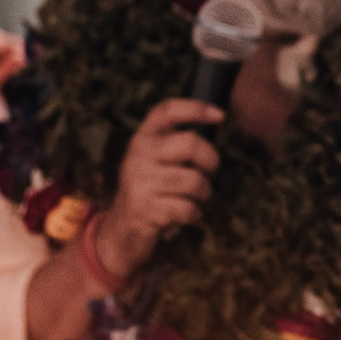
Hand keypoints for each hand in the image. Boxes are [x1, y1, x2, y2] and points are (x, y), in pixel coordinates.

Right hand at [99, 98, 225, 279]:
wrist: (121, 230)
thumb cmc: (150, 191)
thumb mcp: (156, 161)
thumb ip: (177, 144)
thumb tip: (216, 123)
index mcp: (143, 139)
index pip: (167, 111)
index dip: (196, 108)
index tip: (219, 115)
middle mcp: (139, 155)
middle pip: (191, 143)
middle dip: (211, 160)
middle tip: (209, 172)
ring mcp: (140, 182)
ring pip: (195, 181)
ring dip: (203, 194)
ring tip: (192, 199)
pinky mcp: (145, 209)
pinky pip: (188, 208)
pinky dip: (193, 215)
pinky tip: (182, 216)